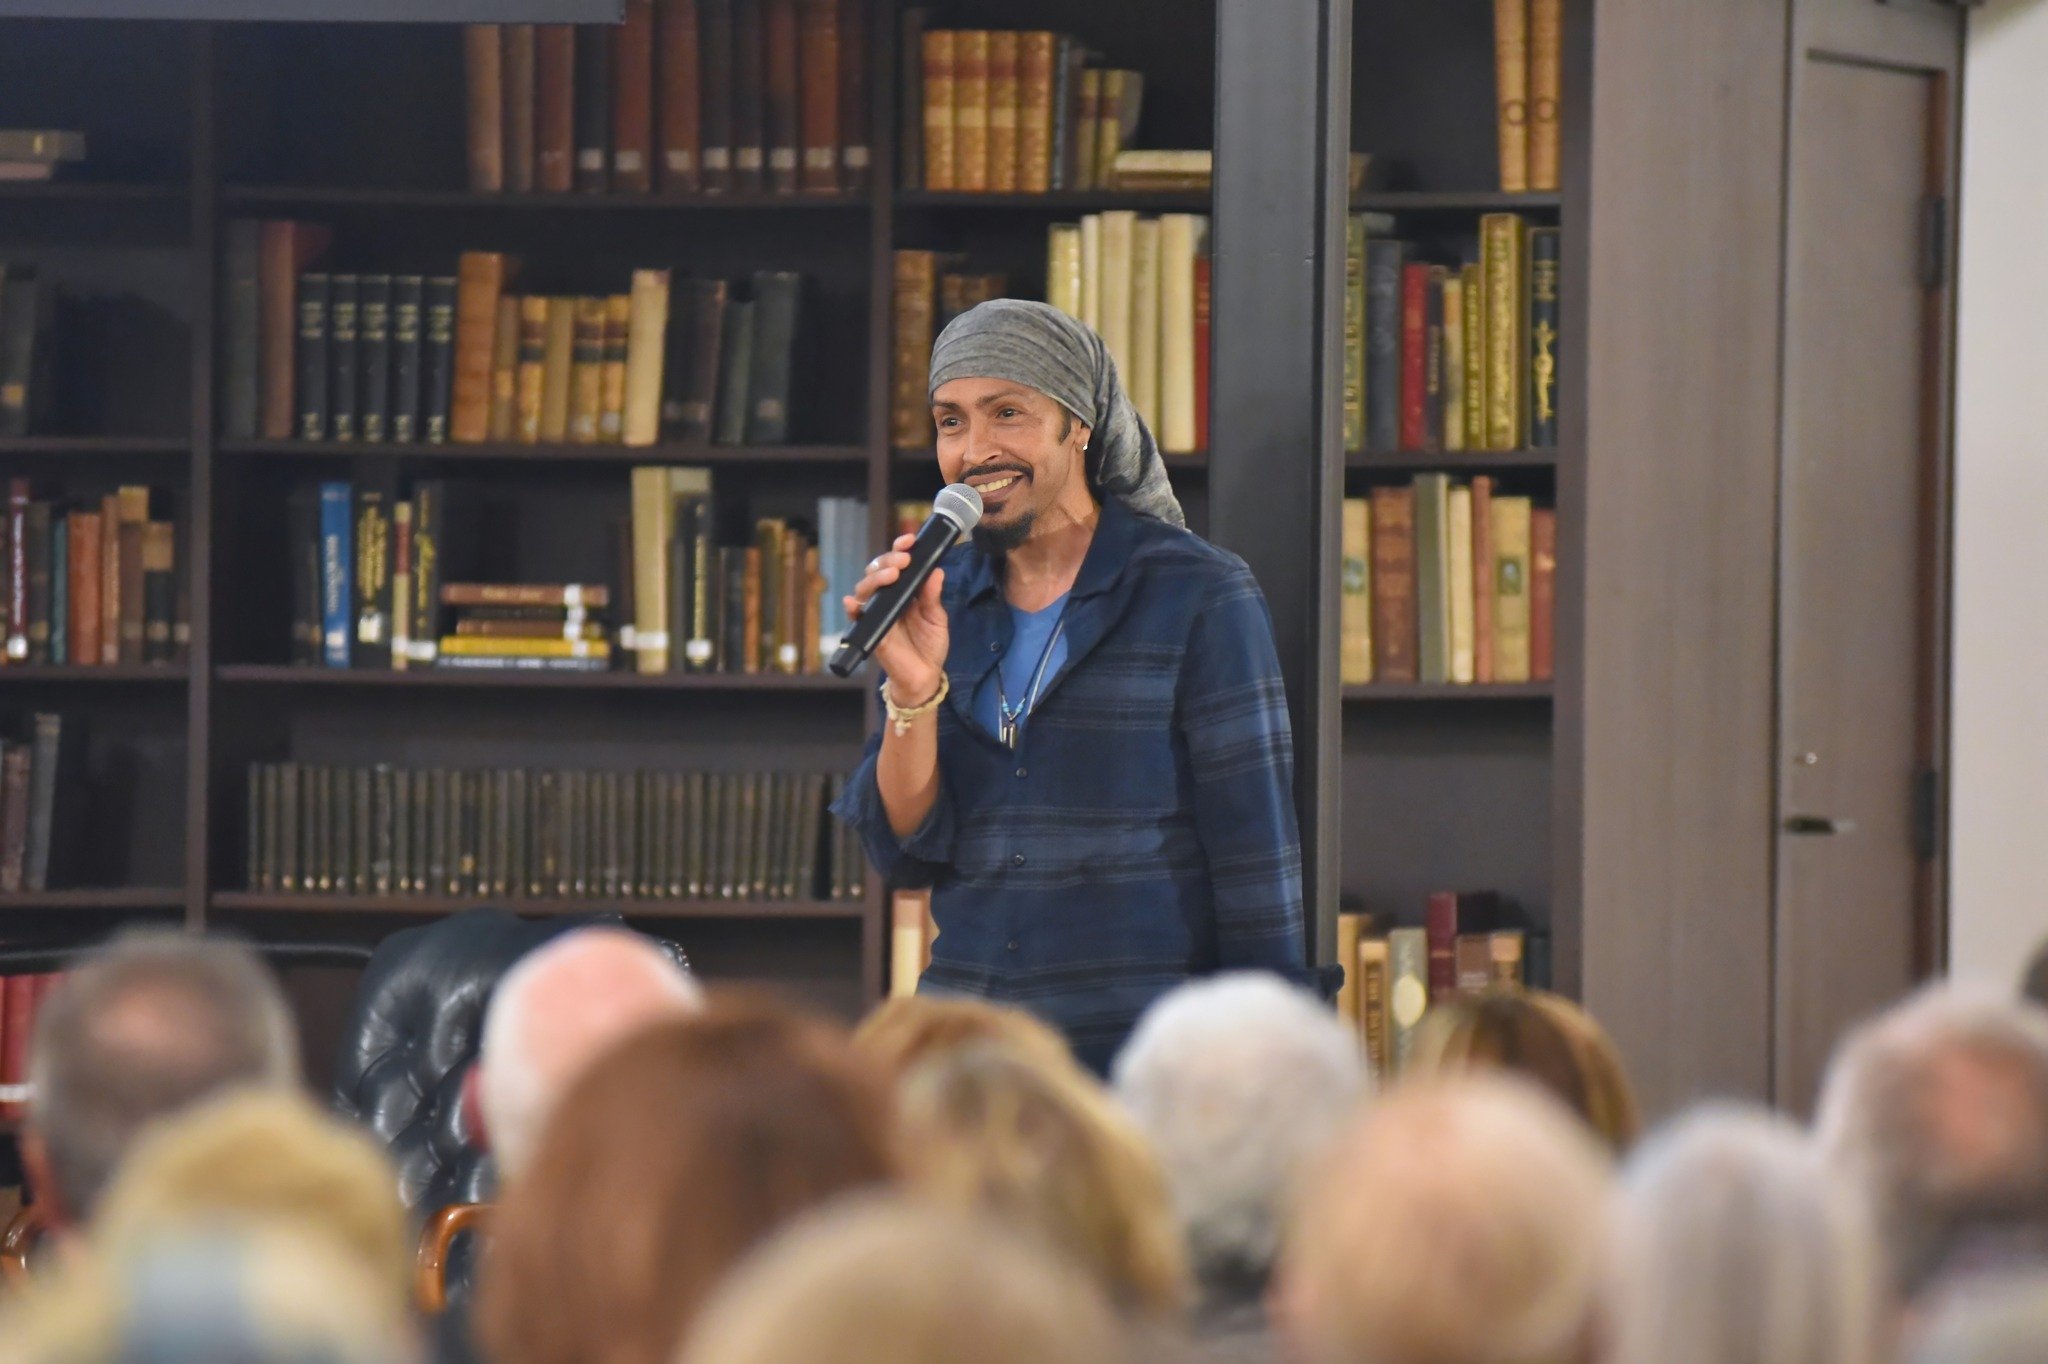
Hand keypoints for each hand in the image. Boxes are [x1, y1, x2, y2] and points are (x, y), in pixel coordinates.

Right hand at [845, 533, 948, 703]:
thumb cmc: (930, 645)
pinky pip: (857, 617)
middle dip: (888, 561)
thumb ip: (933, 596)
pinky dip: (852, 608)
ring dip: (875, 578)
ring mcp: (877, 613)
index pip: (896, 564)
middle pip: (877, 571)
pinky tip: (853, 602)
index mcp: (904, 591)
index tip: (909, 540)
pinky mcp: (871, 631)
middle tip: (903, 561)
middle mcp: (887, 598)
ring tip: (891, 576)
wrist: (925, 675)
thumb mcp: (937, 618)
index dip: (899, 549)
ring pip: (865, 589)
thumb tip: (936, 570)